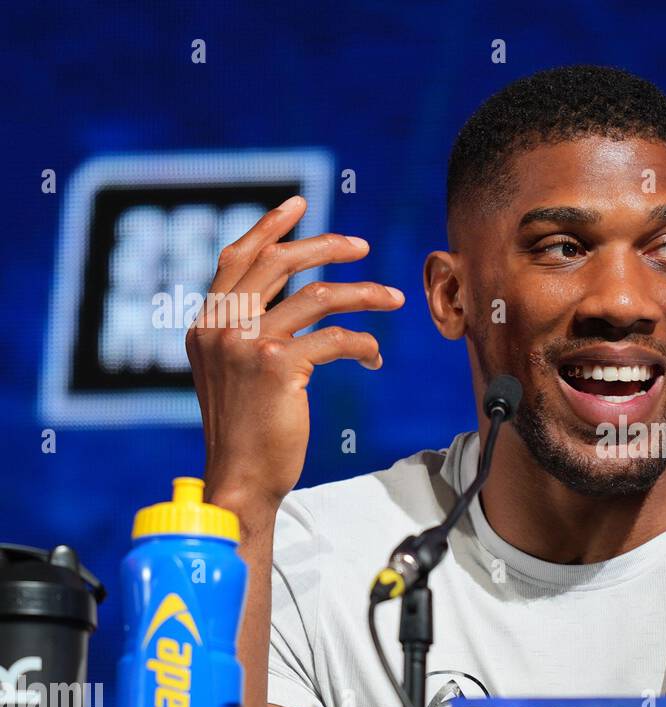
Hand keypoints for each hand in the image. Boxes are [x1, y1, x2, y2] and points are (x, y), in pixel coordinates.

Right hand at [185, 196, 404, 518]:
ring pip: (317, 296)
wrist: (241, 478)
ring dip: (363, 294)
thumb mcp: (233, 373)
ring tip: (393, 298)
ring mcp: (246, 344)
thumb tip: (288, 302)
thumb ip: (247, 333)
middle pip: (278, 262)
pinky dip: (363, 343)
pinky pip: (335, 339)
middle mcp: (221, 326)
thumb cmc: (246, 431)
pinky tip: (374, 356)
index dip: (270, 227)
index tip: (300, 204)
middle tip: (362, 246)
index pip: (238, 258)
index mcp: (207, 323)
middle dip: (325, 247)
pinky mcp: (277, 366)